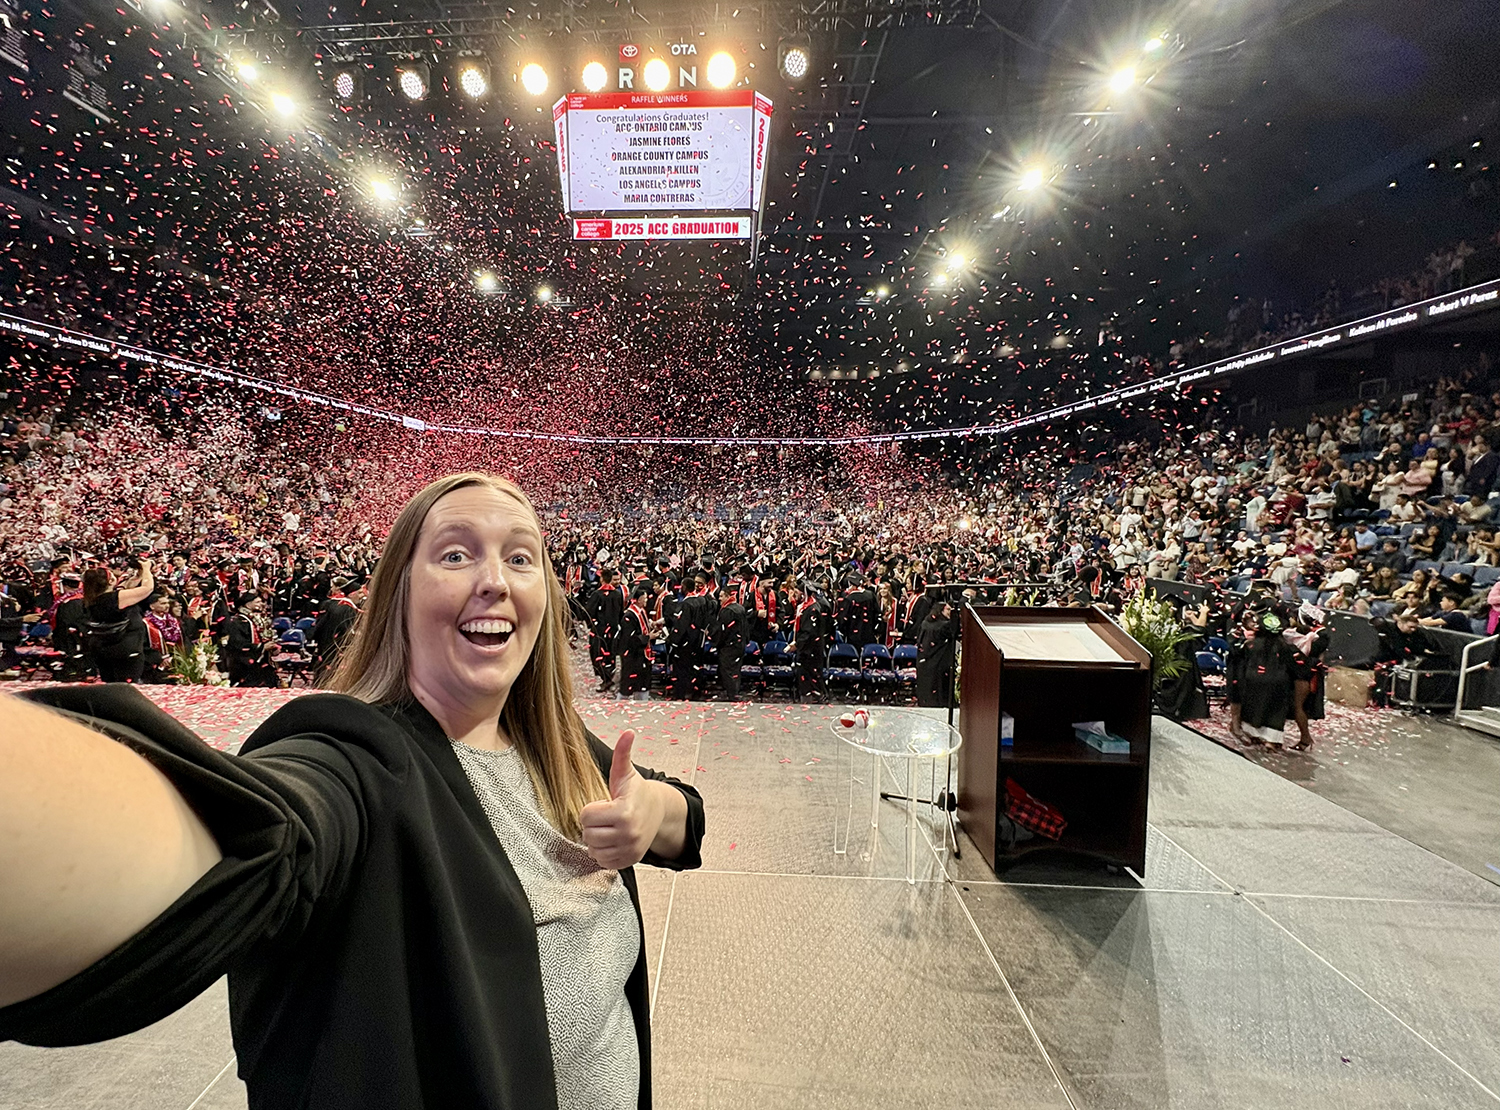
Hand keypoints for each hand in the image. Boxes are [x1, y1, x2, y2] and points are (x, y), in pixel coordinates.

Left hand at [579, 731, 663, 870]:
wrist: (658, 812)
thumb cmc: (636, 792)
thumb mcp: (626, 773)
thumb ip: (623, 753)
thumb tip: (628, 733)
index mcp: (624, 812)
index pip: (585, 816)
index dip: (591, 808)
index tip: (604, 804)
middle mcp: (628, 833)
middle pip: (588, 834)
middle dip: (593, 824)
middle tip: (606, 816)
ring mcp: (629, 849)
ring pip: (593, 849)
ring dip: (596, 839)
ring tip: (609, 827)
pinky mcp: (629, 860)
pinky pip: (602, 861)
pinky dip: (603, 852)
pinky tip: (612, 839)